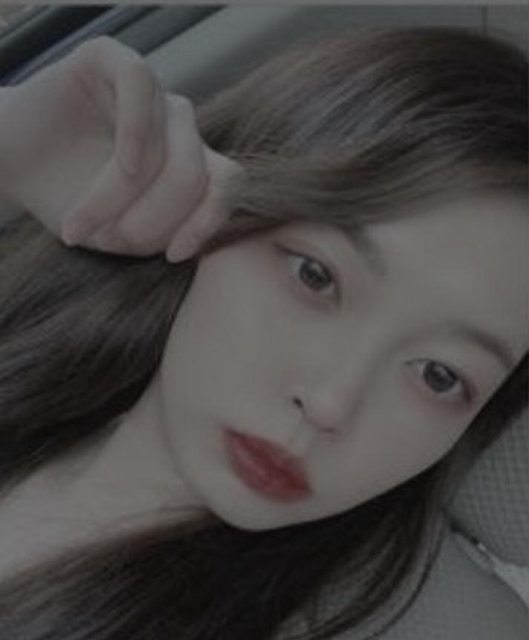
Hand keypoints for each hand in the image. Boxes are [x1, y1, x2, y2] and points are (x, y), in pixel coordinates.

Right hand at [1, 36, 242, 260]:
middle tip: (109, 240)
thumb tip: (192, 242)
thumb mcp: (122, 232)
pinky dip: (135, 133)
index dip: (208, 222)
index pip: (226, 185)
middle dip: (154, 218)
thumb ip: (163, 233)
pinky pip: (141, 87)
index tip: (172, 254)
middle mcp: (177, 125)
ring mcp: (150, 92)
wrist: (12, 165)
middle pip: (196, 174)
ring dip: (122, 196)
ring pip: (166, 147)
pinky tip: (118, 164)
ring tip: (81, 223)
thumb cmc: (69, 199)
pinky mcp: (112, 59)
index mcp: (190, 161)